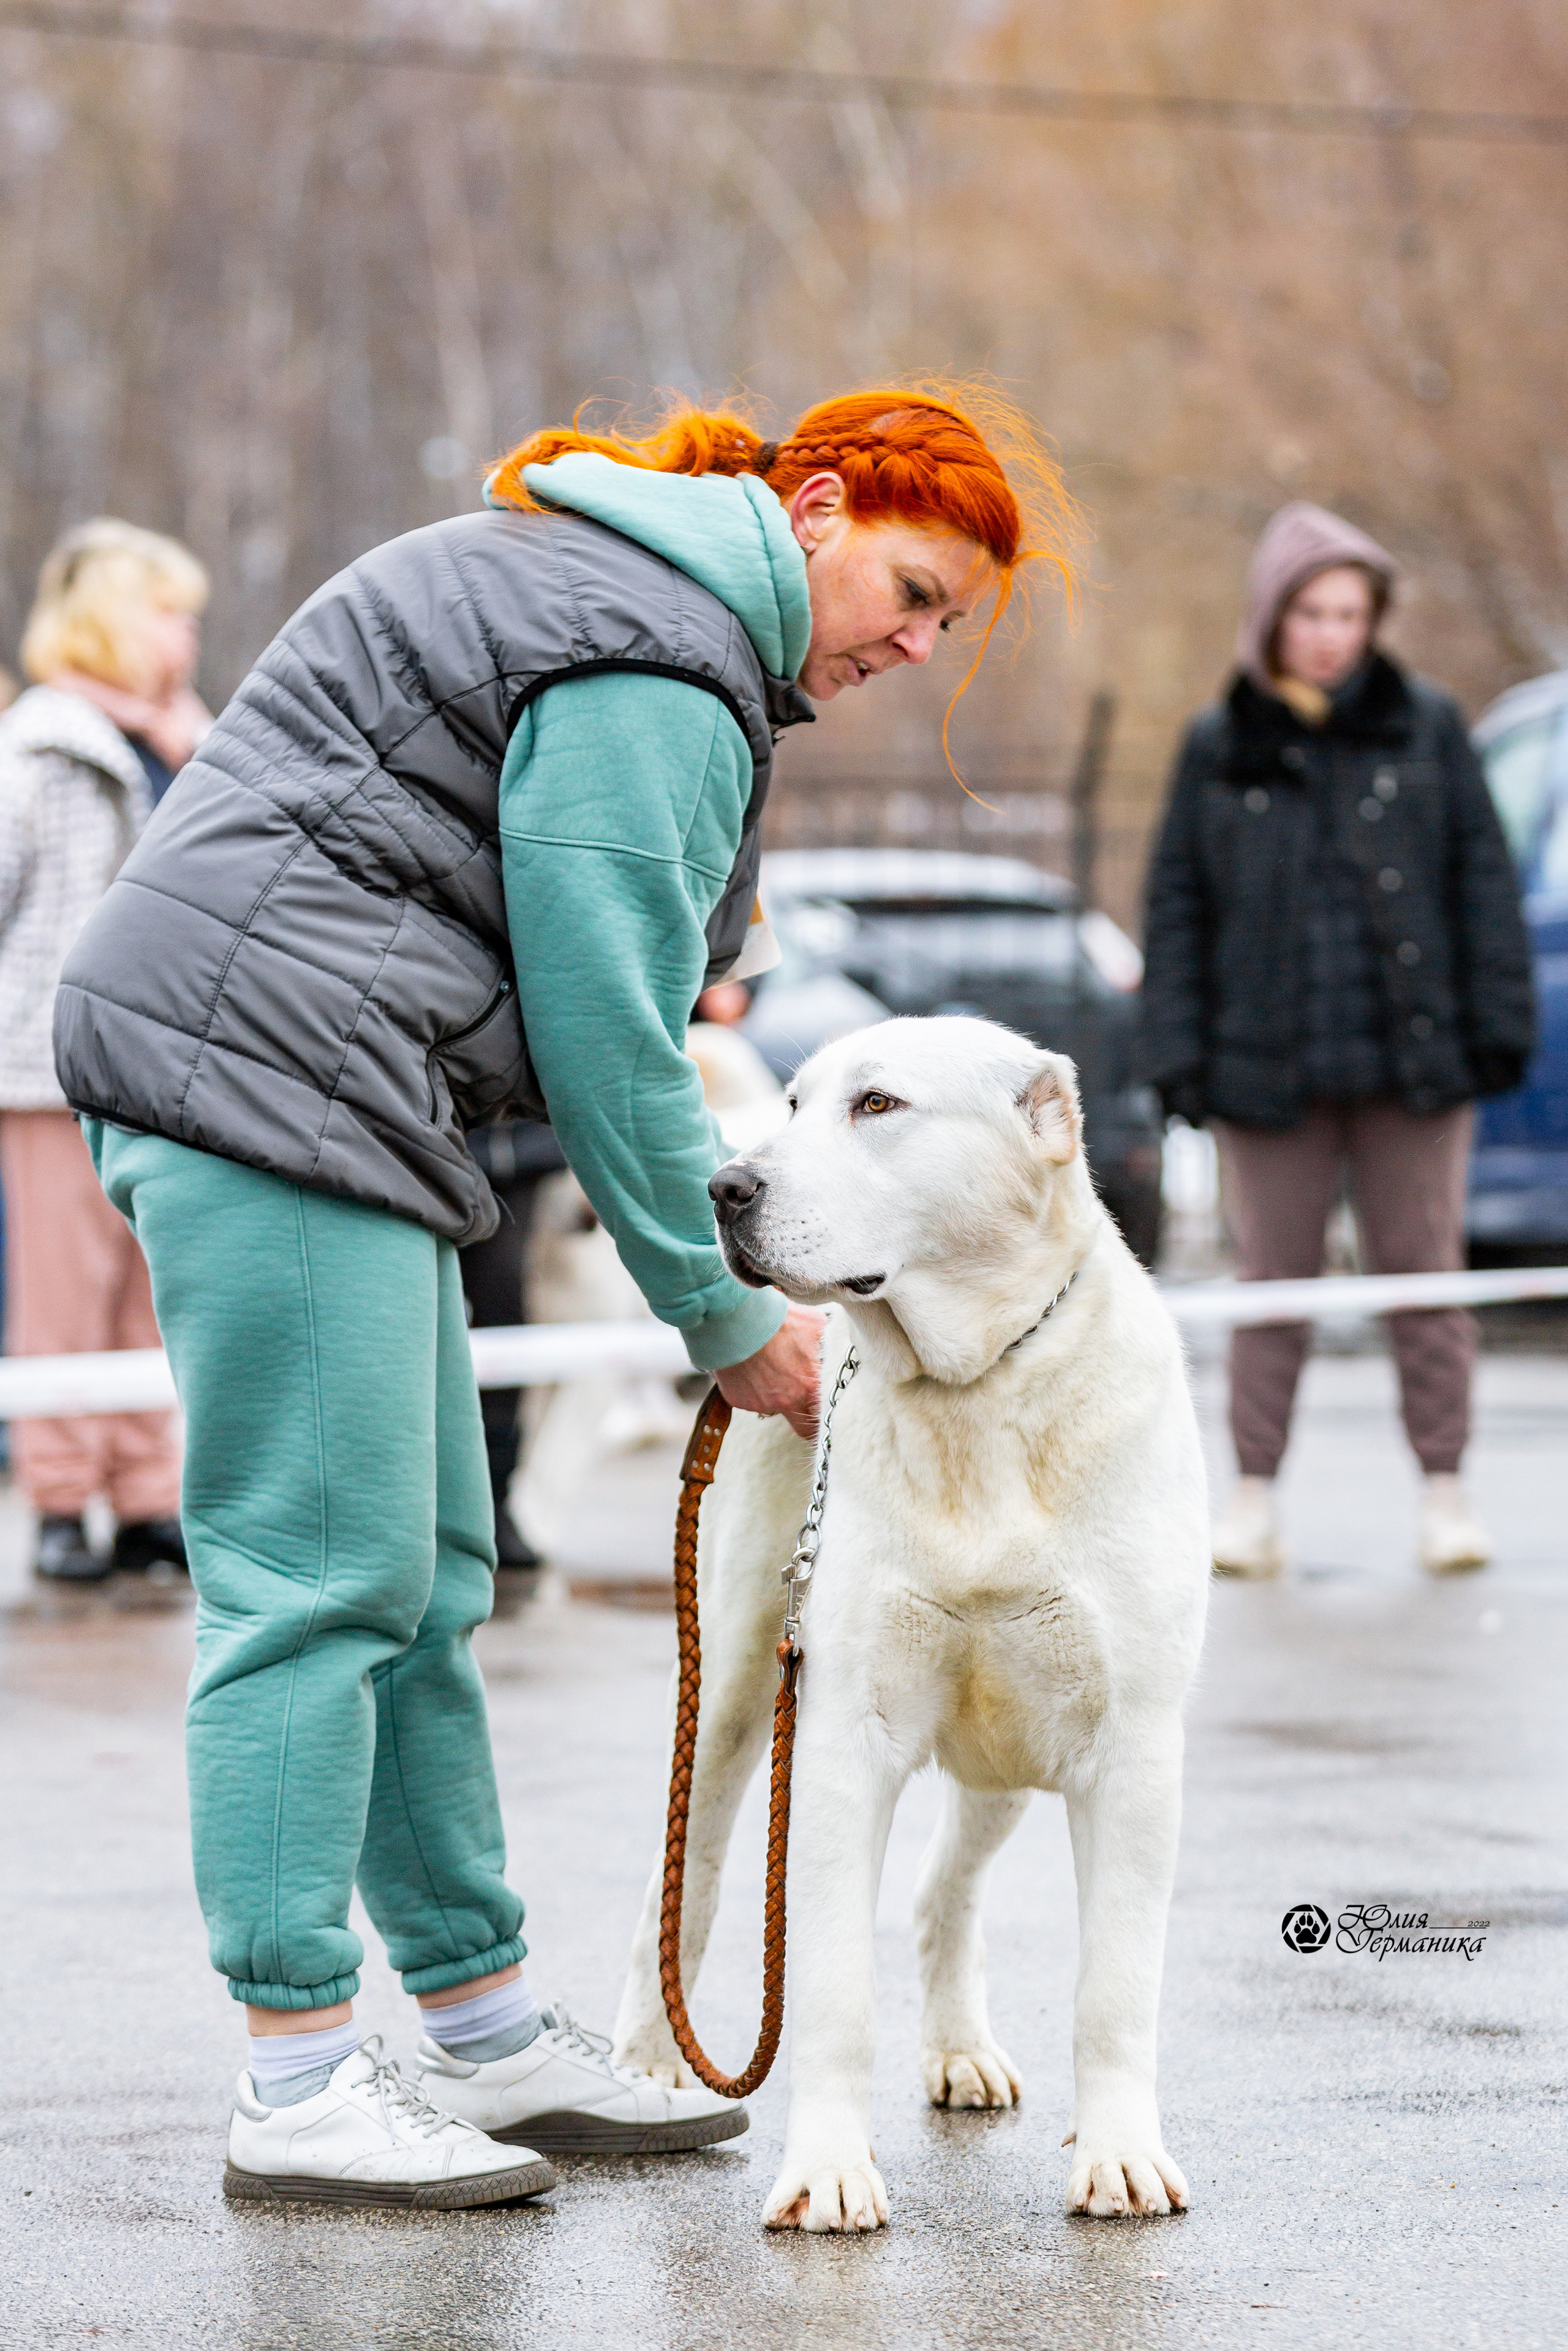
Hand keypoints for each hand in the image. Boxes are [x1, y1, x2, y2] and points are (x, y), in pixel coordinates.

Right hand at [715, 1303, 825, 1440]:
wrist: (739, 1318)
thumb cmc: (778, 1319)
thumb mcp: (816, 1325)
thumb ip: (830, 1344)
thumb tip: (837, 1348)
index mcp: (810, 1387)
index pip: (824, 1419)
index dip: (825, 1416)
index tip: (824, 1411)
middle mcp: (786, 1401)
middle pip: (802, 1427)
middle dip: (805, 1419)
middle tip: (804, 1403)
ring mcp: (760, 1403)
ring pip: (774, 1407)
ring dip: (776, 1394)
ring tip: (771, 1367)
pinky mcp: (738, 1399)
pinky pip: (750, 1398)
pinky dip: (752, 1386)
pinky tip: (752, 1366)